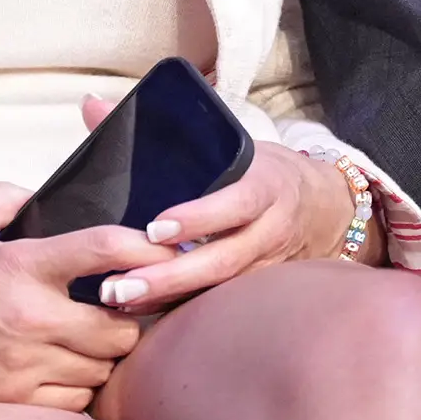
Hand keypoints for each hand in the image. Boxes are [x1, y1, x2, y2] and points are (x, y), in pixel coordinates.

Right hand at [0, 181, 174, 406]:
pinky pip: (73, 401)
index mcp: (19, 267)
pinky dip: (80, 384)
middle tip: (128, 302)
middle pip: (121, 328)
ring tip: (97, 334)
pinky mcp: (8, 400)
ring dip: (107, 353)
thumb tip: (47, 199)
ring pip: (101, 370)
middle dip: (132, 315)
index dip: (144, 247)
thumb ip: (10, 198)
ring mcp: (20, 367)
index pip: (103, 251)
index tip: (161, 247)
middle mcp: (28, 320)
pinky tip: (68, 364)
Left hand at [85, 106, 364, 313]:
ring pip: (221, 289)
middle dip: (171, 276)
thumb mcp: (229, 143)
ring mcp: (268, 266)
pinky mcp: (262, 291)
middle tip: (119, 285)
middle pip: (223, 259)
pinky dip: (184, 310)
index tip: (156, 227)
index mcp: (265, 185)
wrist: (328, 207)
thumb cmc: (262, 170)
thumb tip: (92, 105)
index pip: (236, 203)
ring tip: (121, 301)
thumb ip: (161, 131)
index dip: (199, 217)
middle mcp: (270, 229)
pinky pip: (222, 303)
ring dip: (170, 298)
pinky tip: (144, 314)